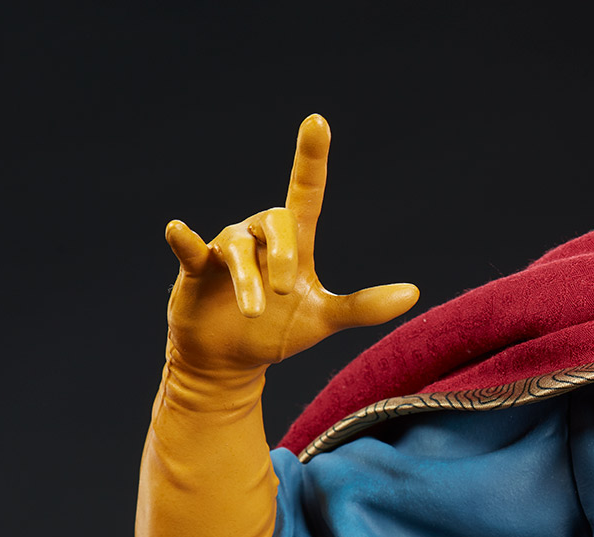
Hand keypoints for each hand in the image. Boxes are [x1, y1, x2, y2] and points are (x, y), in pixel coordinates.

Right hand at [163, 114, 417, 374]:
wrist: (231, 359)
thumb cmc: (279, 332)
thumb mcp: (325, 319)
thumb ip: (364, 306)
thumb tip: (414, 292)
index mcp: (295, 242)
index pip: (306, 191)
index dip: (311, 157)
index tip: (317, 121)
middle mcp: (260, 237)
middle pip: (276, 220)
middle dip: (284, 254)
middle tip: (288, 291)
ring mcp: (226, 250)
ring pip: (240, 247)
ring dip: (248, 279)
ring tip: (256, 311)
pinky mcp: (196, 269)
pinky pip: (191, 248)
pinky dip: (185, 240)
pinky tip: (179, 230)